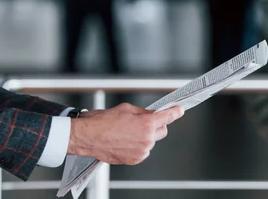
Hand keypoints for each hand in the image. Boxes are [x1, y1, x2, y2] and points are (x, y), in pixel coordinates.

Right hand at [68, 103, 183, 164]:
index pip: (168, 117)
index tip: (179, 111)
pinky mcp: (135, 159)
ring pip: (151, 142)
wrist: (88, 137)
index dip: (175, 112)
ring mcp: (142, 151)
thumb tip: (152, 114)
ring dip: (144, 137)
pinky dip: (137, 146)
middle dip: (156, 125)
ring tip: (126, 132)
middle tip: (143, 122)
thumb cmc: (103, 121)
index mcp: (146, 123)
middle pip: (162, 131)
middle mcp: (147, 139)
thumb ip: (142, 112)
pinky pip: (143, 151)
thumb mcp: (125, 108)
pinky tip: (124, 141)